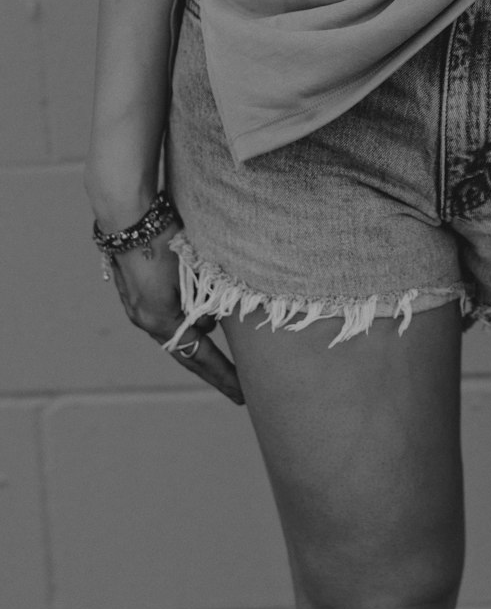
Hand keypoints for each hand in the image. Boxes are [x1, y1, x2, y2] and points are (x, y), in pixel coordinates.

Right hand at [106, 223, 244, 406]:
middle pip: (187, 349)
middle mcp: (146, 318)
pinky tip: (203, 301)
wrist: (128, 212)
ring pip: (179, 325)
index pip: (199, 357)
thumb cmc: (166, 237)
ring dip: (202, 328)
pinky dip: (188, 310)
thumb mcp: (196, 270)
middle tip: (241, 384)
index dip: (224, 376)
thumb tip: (216, 321)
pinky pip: (168, 310)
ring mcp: (138, 305)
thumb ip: (210, 299)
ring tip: (229, 330)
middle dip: (214, 364)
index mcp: (160, 319)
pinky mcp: (136, 289)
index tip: (243, 396)